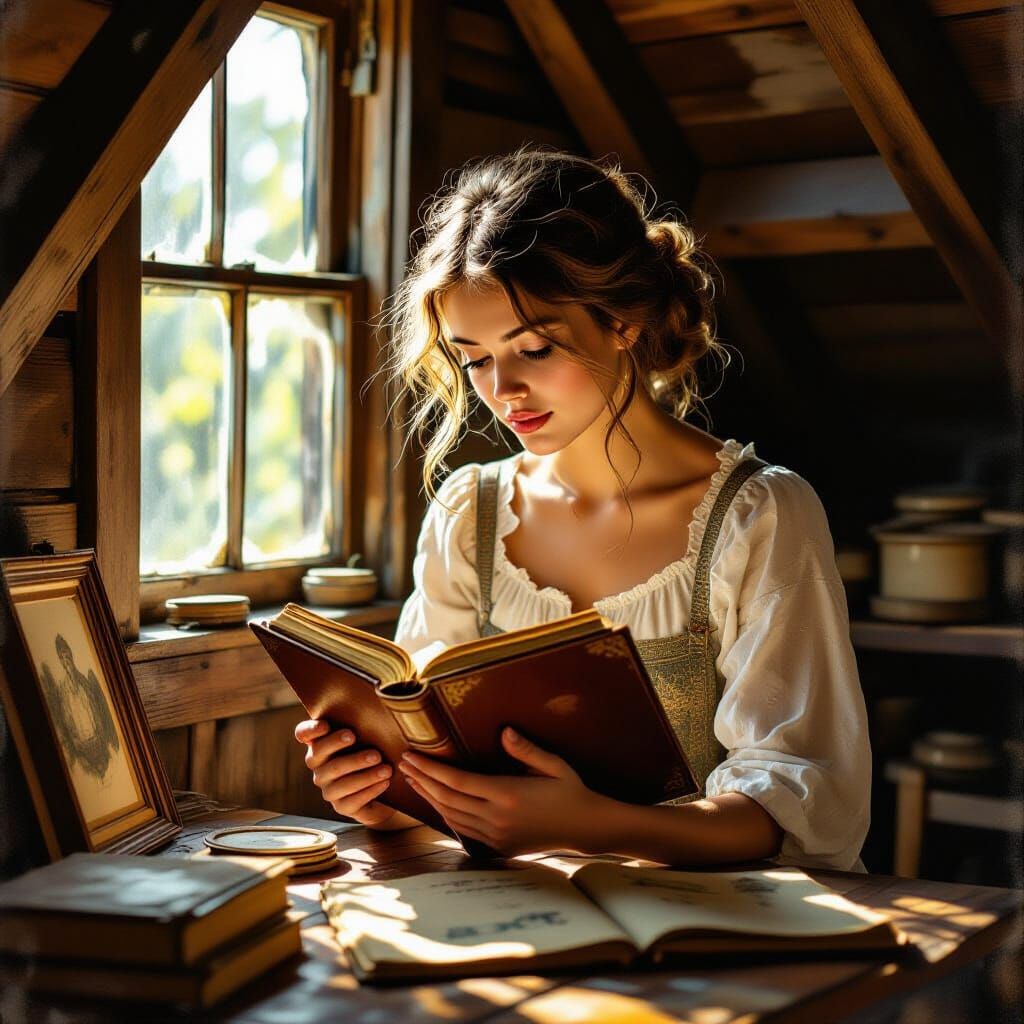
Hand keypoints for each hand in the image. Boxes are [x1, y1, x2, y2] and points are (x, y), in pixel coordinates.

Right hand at [294, 719, 401, 827]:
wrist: (383, 788)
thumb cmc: (372, 752)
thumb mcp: (368, 735)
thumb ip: (362, 721)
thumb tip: (375, 696)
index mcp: (320, 744)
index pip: (303, 733)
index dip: (310, 730)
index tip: (325, 724)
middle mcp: (319, 766)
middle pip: (320, 754)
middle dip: (341, 747)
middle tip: (363, 741)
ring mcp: (328, 788)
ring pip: (339, 780)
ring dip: (364, 773)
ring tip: (385, 767)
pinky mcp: (341, 806)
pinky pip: (352, 800)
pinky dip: (370, 790)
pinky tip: (384, 782)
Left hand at [398, 727, 605, 855]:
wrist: (585, 828)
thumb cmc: (570, 791)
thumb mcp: (553, 765)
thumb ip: (526, 750)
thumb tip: (504, 731)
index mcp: (507, 795)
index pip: (457, 781)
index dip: (431, 769)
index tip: (412, 757)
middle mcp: (497, 818)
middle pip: (447, 799)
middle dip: (422, 781)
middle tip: (404, 764)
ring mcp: (496, 836)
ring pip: (451, 817)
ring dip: (430, 798)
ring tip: (414, 780)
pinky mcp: (499, 847)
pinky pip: (464, 830)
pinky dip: (446, 815)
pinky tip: (438, 802)